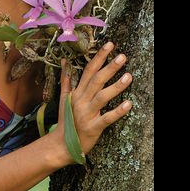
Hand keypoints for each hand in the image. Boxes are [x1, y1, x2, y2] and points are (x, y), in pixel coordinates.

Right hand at [54, 42, 131, 159]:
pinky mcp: (93, 128)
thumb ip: (66, 79)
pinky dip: (118, 111)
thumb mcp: (64, 99)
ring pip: (102, 97)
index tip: (110, 45)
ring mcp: (87, 114)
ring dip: (116, 86)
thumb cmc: (66, 121)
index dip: (99, 57)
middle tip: (122, 56)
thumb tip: (64, 60)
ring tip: (129, 76)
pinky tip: (129, 104)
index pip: (89, 70)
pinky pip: (107, 118)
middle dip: (109, 67)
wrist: (60, 146)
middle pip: (97, 80)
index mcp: (77, 92)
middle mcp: (81, 101)